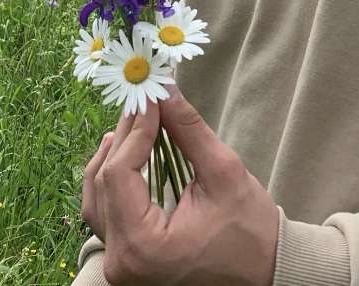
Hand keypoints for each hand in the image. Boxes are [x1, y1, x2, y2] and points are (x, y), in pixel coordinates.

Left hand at [81, 86, 278, 285]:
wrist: (262, 272)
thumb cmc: (250, 230)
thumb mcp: (223, 172)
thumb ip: (188, 130)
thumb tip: (166, 91)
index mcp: (143, 246)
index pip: (119, 174)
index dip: (134, 130)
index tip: (152, 99)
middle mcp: (121, 262)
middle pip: (104, 184)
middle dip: (125, 137)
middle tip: (144, 102)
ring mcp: (120, 266)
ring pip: (96, 201)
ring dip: (110, 159)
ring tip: (131, 126)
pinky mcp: (127, 262)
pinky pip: (105, 217)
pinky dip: (110, 184)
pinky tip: (124, 157)